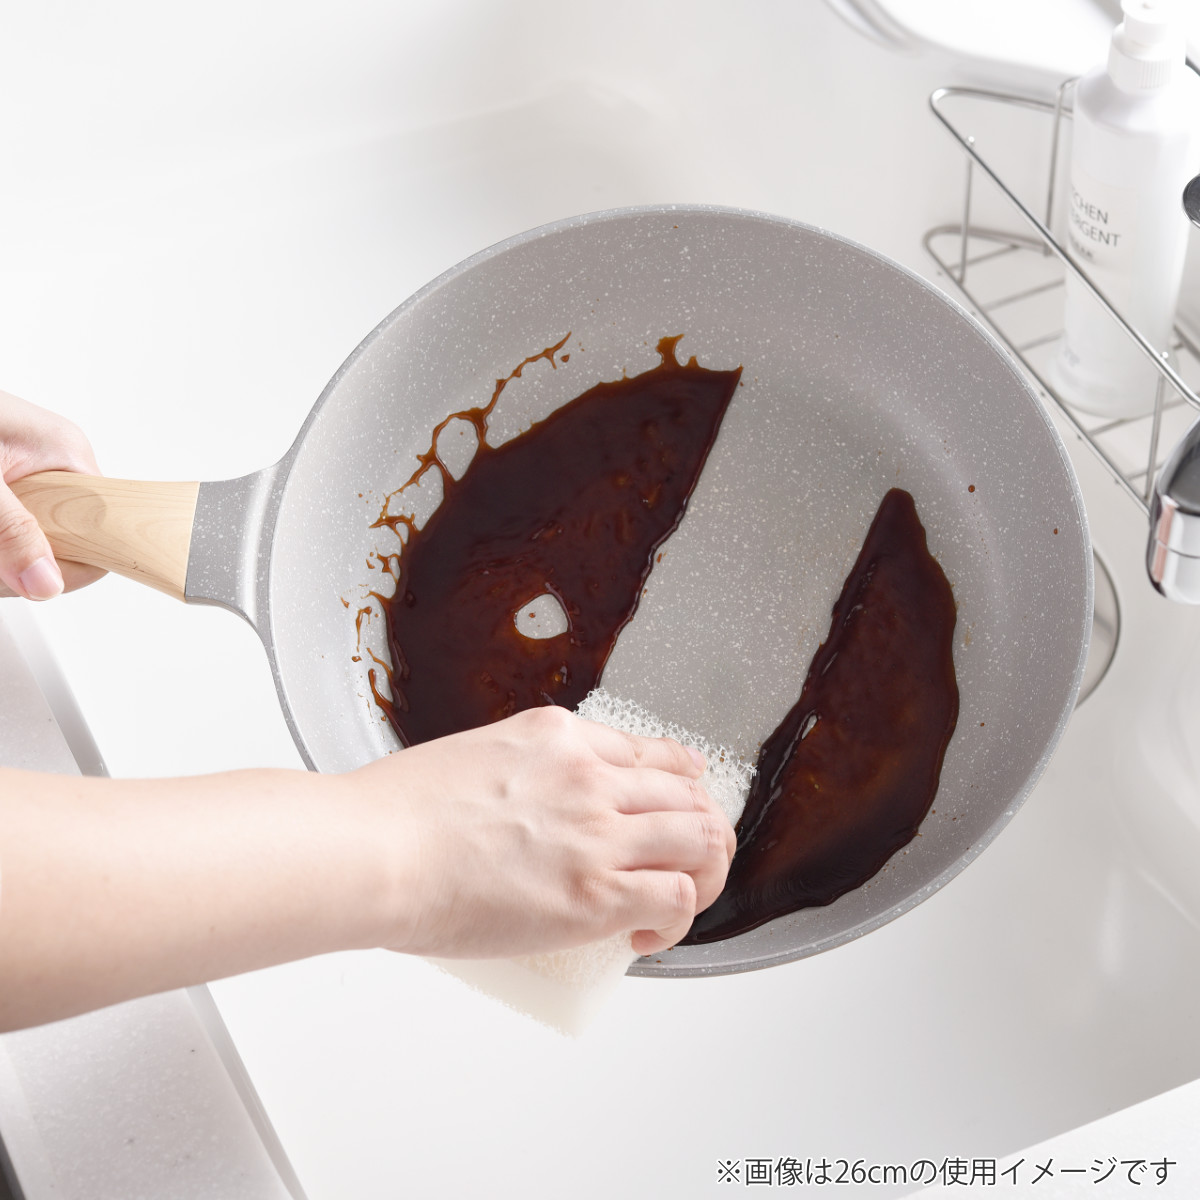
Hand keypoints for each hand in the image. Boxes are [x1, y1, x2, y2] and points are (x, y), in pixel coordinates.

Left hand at [0, 389, 104, 598]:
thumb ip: (11, 529)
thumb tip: (46, 583)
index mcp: (64, 454)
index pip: (102, 528)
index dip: (67, 560)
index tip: (20, 569)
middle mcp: (51, 467)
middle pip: (59, 545)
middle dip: (10, 561)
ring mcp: (23, 480)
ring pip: (25, 547)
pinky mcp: (1, 492)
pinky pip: (5, 535)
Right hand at [349, 706, 736, 958]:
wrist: (375, 851)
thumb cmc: (395, 816)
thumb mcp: (472, 759)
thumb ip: (515, 775)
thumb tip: (521, 815)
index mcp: (559, 736)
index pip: (651, 753)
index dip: (679, 783)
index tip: (681, 802)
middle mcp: (590, 775)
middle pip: (688, 794)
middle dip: (699, 828)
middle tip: (685, 862)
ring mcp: (598, 831)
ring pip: (702, 837)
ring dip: (703, 870)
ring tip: (679, 898)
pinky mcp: (597, 892)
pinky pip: (680, 896)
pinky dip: (679, 918)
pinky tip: (646, 934)